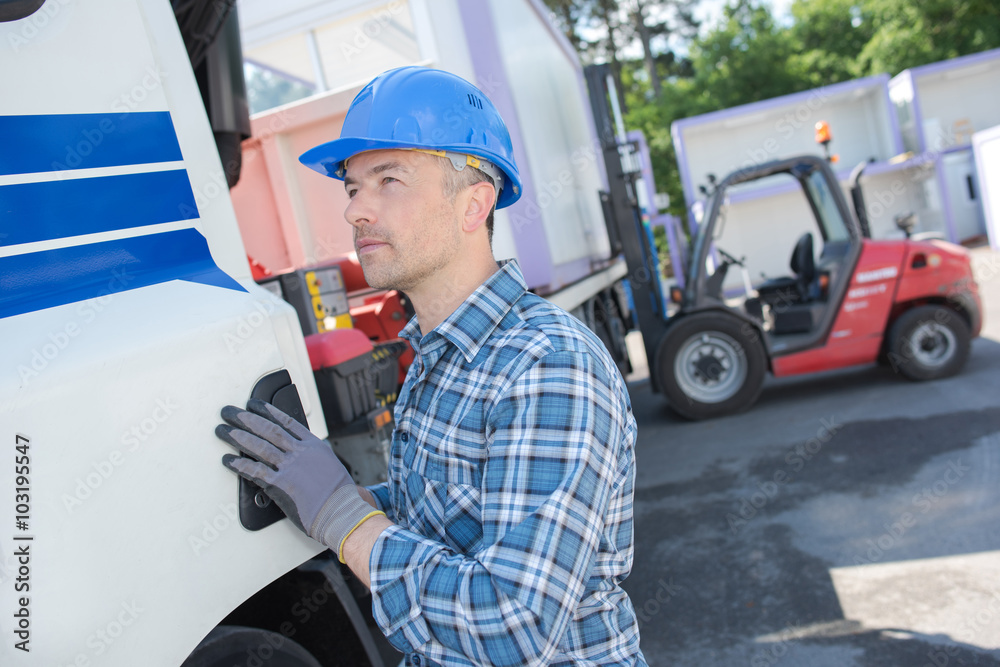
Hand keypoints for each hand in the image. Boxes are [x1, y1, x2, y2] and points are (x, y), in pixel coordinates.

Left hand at [215, 399, 382, 559]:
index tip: (254, 404)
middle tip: (230, 412)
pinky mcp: (280, 484)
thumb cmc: (339, 494)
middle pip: (268, 429)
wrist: (342, 511)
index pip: (286, 421)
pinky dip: (239, 464)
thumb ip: (315, 457)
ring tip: (223, 430)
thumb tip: (305, 455)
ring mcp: (289, 467)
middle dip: (246, 419)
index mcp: (313, 446)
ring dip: (237, 437)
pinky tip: (228, 460)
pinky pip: (255, 471)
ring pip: (259, 446)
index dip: (268, 411)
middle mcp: (300, 452)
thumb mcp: (331, 466)